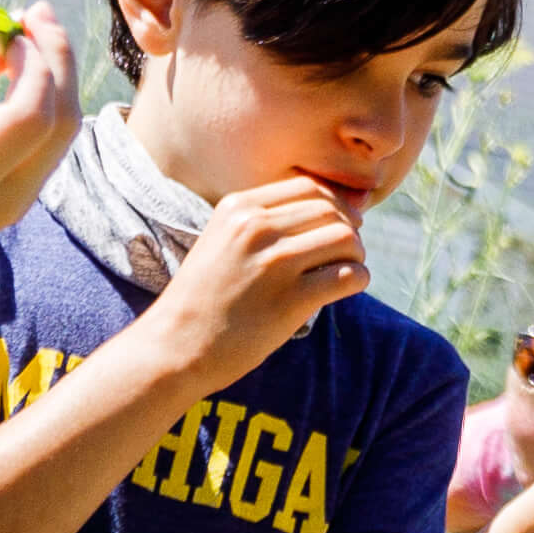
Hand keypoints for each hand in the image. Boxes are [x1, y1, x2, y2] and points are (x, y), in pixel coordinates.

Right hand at [0, 18, 72, 261]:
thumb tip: (15, 28)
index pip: (31, 115)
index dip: (34, 62)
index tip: (11, 25)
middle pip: (61, 124)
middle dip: (57, 61)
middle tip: (38, 11)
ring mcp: (9, 210)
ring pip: (61, 136)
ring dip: (56, 80)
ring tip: (31, 31)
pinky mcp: (10, 206)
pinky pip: (44, 148)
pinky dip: (43, 104)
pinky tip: (25, 69)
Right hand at [141, 176, 367, 385]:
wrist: (175, 346)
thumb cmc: (204, 298)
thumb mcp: (221, 240)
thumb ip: (264, 222)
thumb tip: (335, 208)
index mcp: (238, 207)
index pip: (309, 186)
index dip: (335, 203)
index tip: (340, 222)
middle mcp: (256, 228)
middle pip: (332, 210)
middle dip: (349, 228)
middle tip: (347, 250)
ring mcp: (274, 263)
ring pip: (345, 238)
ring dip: (355, 253)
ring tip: (346, 269)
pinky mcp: (290, 300)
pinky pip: (348, 275)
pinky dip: (358, 278)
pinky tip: (348, 286)